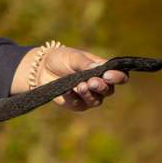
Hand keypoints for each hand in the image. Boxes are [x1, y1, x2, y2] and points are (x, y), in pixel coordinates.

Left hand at [14, 45, 128, 111]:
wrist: (42, 68)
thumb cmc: (62, 59)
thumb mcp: (73, 57)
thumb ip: (85, 63)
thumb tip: (98, 67)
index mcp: (103, 71)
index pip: (119, 76)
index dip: (118, 77)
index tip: (108, 75)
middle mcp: (99, 85)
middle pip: (109, 91)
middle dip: (101, 87)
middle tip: (92, 81)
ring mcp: (88, 96)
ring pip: (96, 101)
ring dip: (89, 94)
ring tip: (80, 86)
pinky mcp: (76, 104)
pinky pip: (79, 104)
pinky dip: (73, 98)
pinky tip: (66, 91)